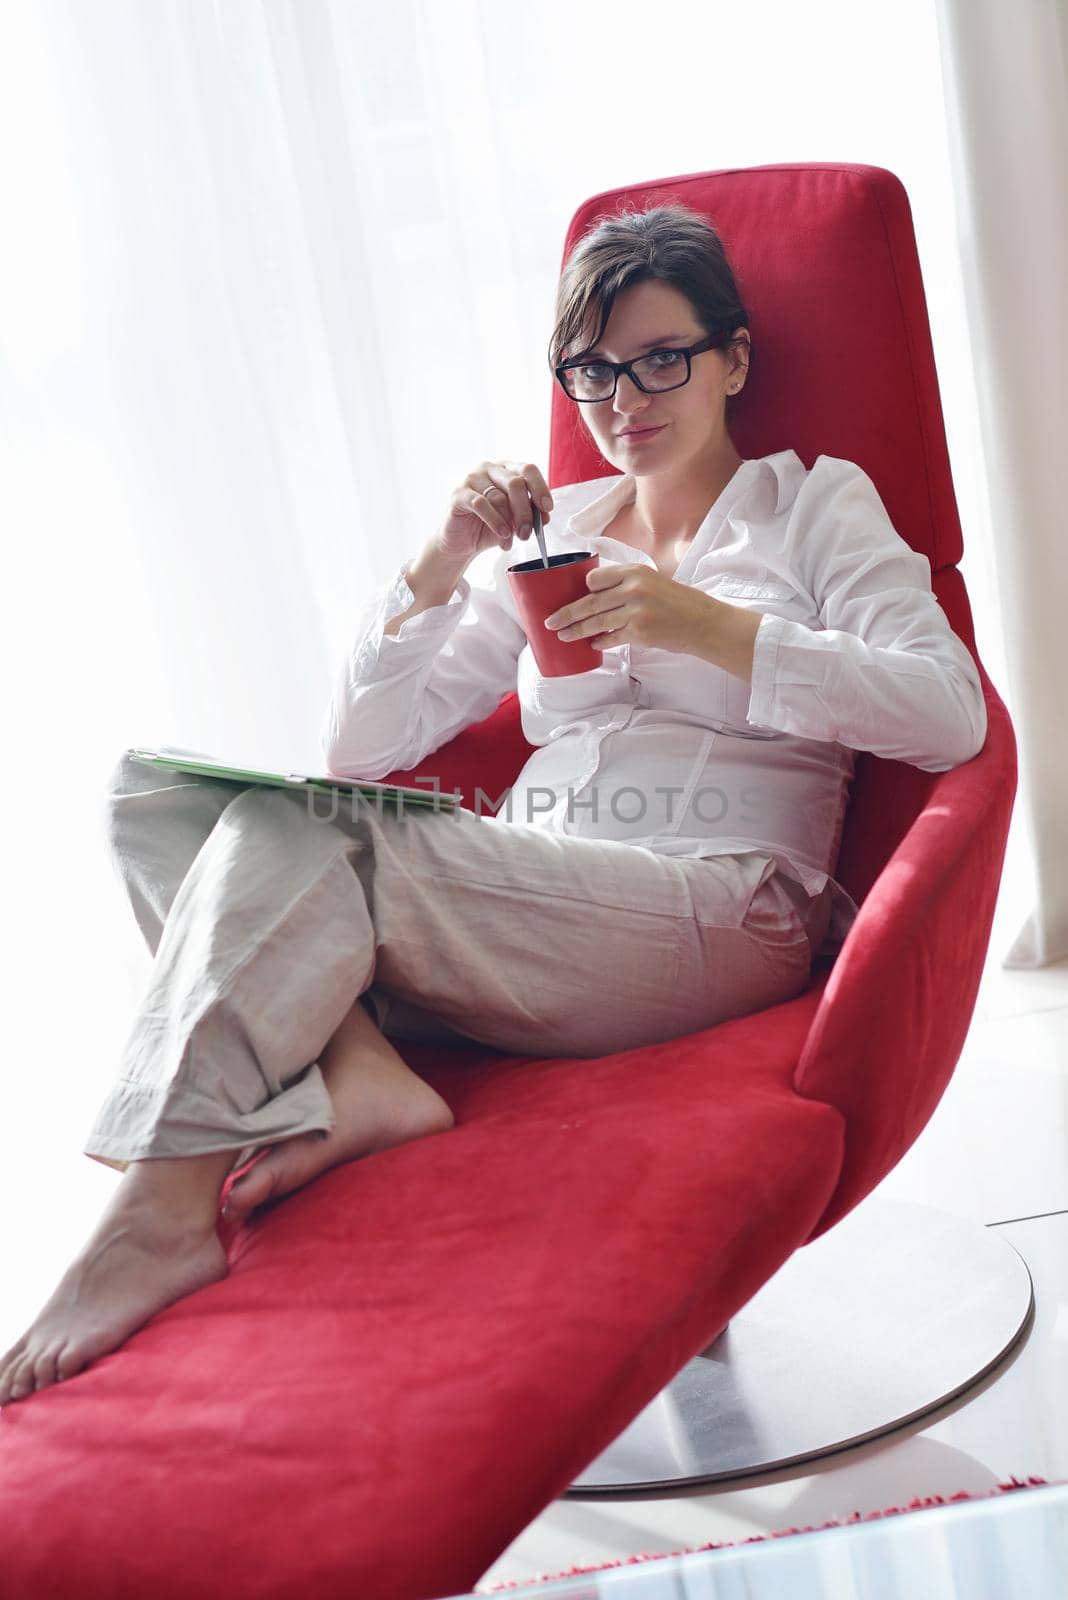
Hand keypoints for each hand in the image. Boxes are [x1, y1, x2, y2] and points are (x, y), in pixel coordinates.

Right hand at [435, 460, 553, 562]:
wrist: (462, 542)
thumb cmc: (489, 526)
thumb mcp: (515, 521)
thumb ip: (530, 515)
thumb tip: (545, 516)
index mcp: (506, 469)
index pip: (528, 469)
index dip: (540, 488)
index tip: (547, 508)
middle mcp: (490, 468)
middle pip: (515, 483)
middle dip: (525, 511)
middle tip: (527, 532)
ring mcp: (472, 478)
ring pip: (499, 496)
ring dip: (508, 522)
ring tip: (510, 540)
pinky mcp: (459, 493)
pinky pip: (481, 504)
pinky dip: (494, 521)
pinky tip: (501, 534)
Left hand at [543, 564, 714, 654]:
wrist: (702, 622)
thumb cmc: (677, 602)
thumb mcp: (652, 581)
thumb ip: (626, 584)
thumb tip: (594, 594)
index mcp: (634, 571)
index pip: (595, 578)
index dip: (582, 589)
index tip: (571, 597)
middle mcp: (633, 588)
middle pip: (589, 602)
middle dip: (566, 614)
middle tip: (550, 622)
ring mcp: (635, 611)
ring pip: (596, 622)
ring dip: (576, 631)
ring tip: (562, 636)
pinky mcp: (639, 632)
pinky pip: (611, 638)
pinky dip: (600, 642)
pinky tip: (592, 645)